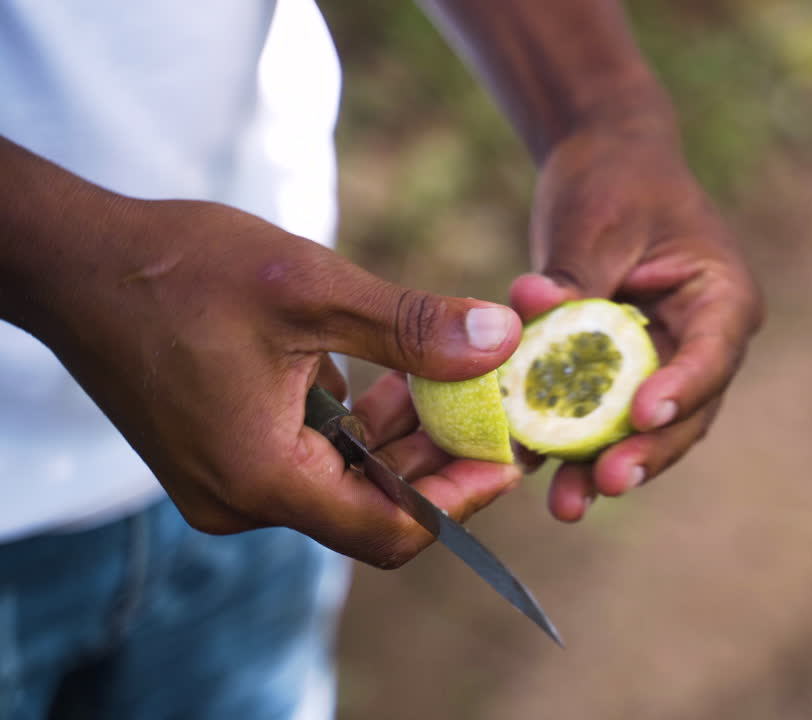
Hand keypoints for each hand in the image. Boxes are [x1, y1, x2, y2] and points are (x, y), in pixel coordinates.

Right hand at [31, 197, 522, 566]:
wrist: (76, 263)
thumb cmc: (178, 269)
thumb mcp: (308, 288)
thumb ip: (410, 325)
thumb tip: (504, 339)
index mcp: (262, 478)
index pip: (392, 528)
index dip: (463, 497)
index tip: (510, 450)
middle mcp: (244, 500)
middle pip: (375, 509)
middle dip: (443, 461)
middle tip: (497, 408)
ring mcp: (229, 484)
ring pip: (347, 481)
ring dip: (404, 438)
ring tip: (457, 381)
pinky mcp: (223, 457)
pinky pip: (313, 459)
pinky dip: (360, 427)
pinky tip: (396, 376)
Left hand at [510, 127, 764, 521]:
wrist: (604, 168)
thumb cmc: (614, 184)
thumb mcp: (595, 222)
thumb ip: (573, 275)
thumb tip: (532, 303)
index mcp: (722, 295)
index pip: (711, 353)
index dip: (681, 390)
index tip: (643, 416)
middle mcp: (705, 340)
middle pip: (686, 412)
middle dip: (645, 452)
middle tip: (607, 482)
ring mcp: (667, 364)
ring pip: (647, 430)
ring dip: (607, 465)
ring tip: (568, 504)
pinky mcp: (626, 378)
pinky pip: (606, 419)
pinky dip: (575, 444)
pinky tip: (540, 474)